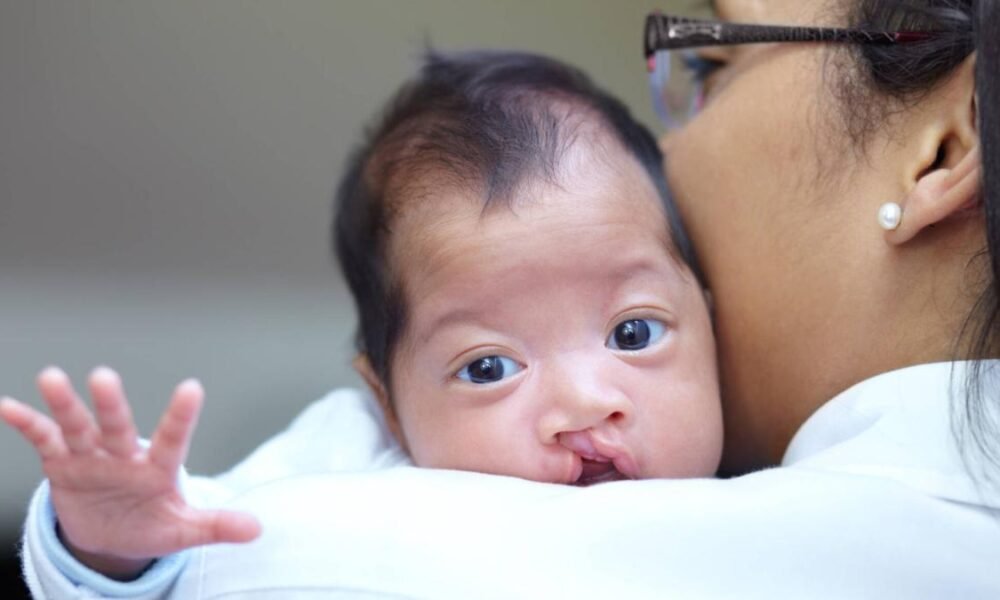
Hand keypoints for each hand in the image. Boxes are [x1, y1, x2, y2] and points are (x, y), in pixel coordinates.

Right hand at [0, 367, 259, 579]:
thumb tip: (258, 529)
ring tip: (51, 377)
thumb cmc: (152, 523)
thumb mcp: (184, 529)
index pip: (172, 439)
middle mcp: (123, 455)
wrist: (112, 534)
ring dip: (64, 405)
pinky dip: (27, 423)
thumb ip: (216, 525)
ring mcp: (92, 456)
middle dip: (110, 405)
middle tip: (104, 376)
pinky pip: (43, 440)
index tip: (192, 388)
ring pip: (78, 426)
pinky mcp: (63, 464)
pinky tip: (8, 406)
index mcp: (157, 468)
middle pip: (117, 426)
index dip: (180, 416)